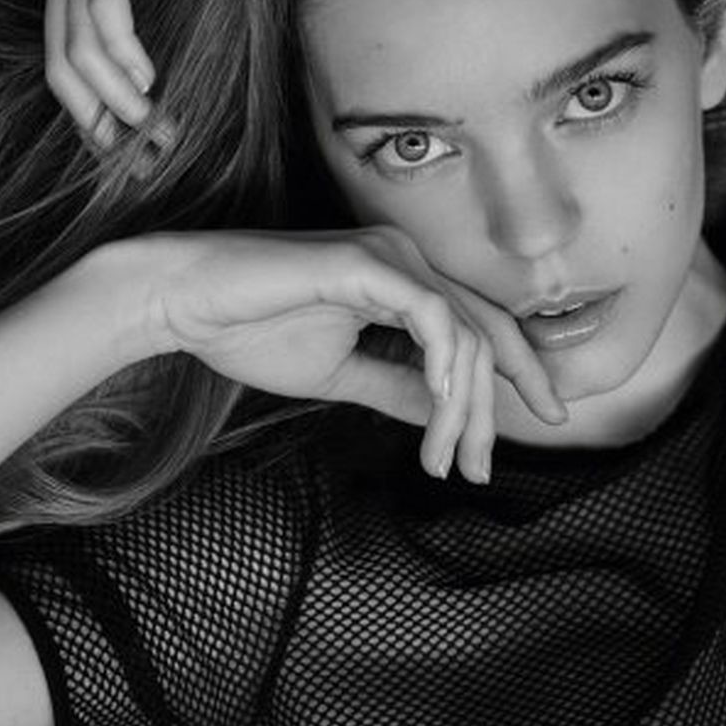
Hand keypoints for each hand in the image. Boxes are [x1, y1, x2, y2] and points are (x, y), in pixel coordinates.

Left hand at [42, 0, 277, 146]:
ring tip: (158, 133)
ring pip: (79, 47)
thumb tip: (178, 53)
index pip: (61, 56)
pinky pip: (105, 10)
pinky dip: (123, 57)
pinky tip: (149, 83)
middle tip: (146, 164)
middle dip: (101, 125)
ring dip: (118, 102)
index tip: (132, 156)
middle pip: (60, 63)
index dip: (91, 117)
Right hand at [139, 223, 566, 479]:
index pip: (482, 331)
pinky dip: (445, 368)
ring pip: (466, 335)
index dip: (518, 377)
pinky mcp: (367, 263)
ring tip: (444, 460)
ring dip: (462, 408)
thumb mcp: (342, 375)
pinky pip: (433, 319)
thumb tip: (445, 416)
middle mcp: (407, 262)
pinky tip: (438, 410)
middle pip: (487, 336)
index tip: (543, 422)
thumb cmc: (250, 330)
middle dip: (494, 408)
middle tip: (482, 468)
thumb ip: (397, 389)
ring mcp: (390, 257)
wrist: (181, 302)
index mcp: (405, 283)